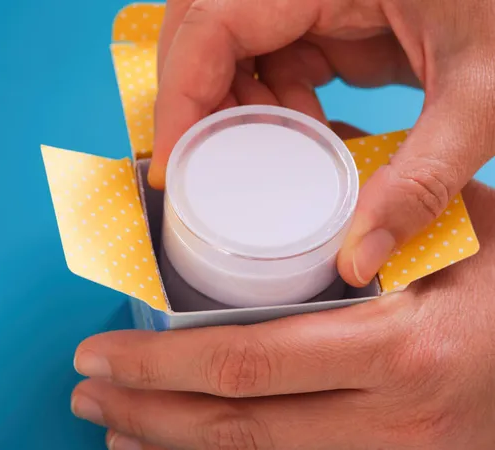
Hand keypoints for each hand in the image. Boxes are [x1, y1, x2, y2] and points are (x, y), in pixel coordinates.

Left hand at [71, 181, 494, 448]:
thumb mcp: (462, 234)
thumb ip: (379, 201)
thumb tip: (309, 158)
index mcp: (399, 350)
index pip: (248, 362)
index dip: (162, 364)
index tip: (103, 352)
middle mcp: (390, 423)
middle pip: (236, 428)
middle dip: (146, 411)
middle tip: (88, 388)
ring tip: (113, 429)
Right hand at [148, 0, 494, 285]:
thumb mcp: (479, 98)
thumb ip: (419, 182)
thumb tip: (358, 259)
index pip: (213, 22)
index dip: (180, 93)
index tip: (171, 161)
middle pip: (202, 25)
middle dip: (193, 96)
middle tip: (201, 160)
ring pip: (229, 41)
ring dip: (232, 101)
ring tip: (259, 154)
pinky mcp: (328, 12)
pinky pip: (269, 52)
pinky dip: (268, 98)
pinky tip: (295, 132)